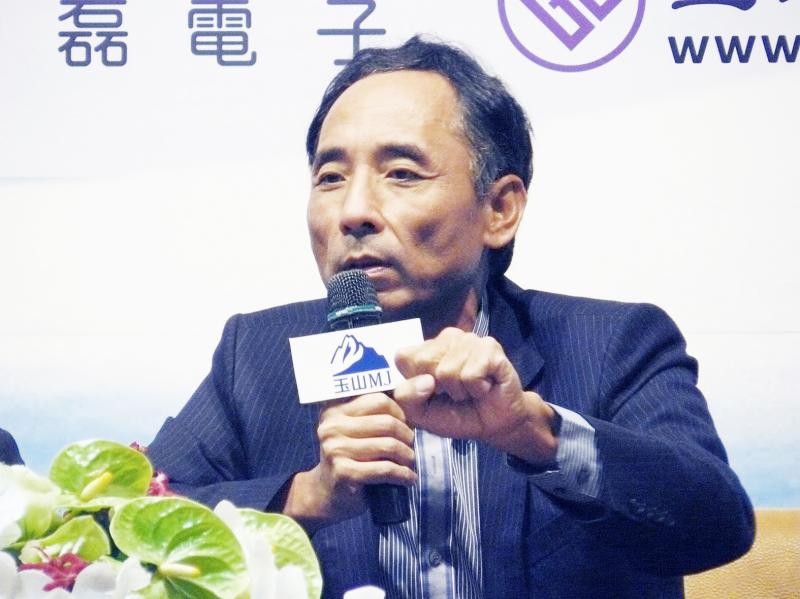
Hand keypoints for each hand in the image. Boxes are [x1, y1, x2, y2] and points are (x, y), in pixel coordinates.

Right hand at [283, 393, 415, 532]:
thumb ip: (389, 408)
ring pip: (388, 446)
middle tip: (411, 447)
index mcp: (336, 409)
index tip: (405, 427)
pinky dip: (402, 474)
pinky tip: (408, 478)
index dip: (400, 413)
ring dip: (407, 457)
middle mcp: (332, 425)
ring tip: (409, 462)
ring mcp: (335, 449)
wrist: (327, 493)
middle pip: (386, 422)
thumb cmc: (352, 457)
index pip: (380, 400)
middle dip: (406, 436)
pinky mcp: (343, 472)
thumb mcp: (363, 429)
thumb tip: (428, 382)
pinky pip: (384, 469)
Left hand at [393, 327, 557, 465]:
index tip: (431, 392)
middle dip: (439, 388)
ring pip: (448, 370)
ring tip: (471, 389)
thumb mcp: (422, 414)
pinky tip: (484, 386)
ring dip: (460, 391)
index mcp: (426, 348)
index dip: (414, 381)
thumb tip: (425, 380)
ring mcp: (469, 339)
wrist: (494, 425)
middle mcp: (447, 338)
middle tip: (454, 392)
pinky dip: (477, 389)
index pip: (403, 357)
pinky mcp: (490, 347)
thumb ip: (407, 398)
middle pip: (423, 361)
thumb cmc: (457, 415)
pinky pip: (471, 374)